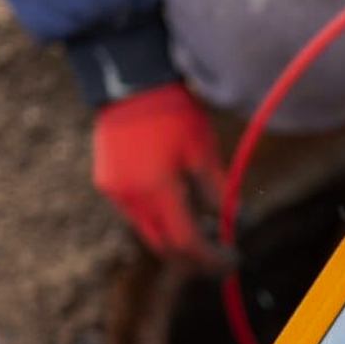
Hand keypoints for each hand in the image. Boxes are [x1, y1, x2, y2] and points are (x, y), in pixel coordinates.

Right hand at [92, 82, 225, 266]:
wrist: (130, 81)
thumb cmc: (173, 113)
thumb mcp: (204, 153)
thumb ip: (219, 194)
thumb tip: (237, 222)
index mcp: (156, 191)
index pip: (186, 243)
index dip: (211, 258)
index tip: (233, 262)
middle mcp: (129, 198)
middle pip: (164, 248)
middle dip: (195, 260)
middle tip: (222, 260)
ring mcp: (114, 192)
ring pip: (149, 234)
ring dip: (178, 242)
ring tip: (208, 233)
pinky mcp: (107, 183)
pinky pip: (136, 216)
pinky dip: (161, 223)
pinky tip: (182, 212)